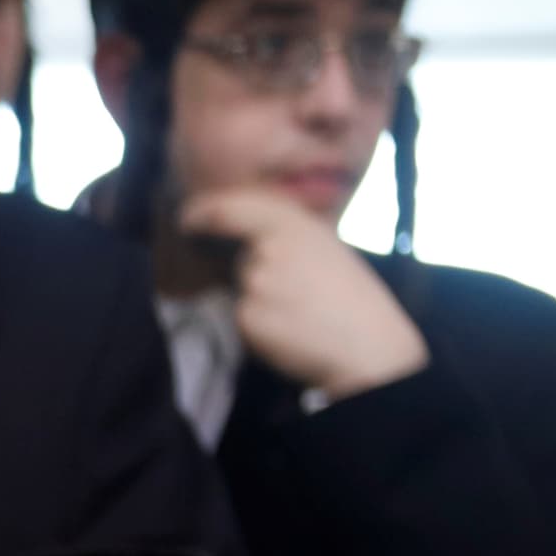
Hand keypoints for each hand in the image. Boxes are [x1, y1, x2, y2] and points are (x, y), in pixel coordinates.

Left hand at [177, 187, 429, 399]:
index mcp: (295, 225)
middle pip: (237, 256)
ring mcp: (256, 281)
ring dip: (259, 299)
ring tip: (300, 312)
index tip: (188, 219)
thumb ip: (285, 237)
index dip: (202, 212)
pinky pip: (241, 317)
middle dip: (250, 273)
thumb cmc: (351, 299)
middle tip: (287, 293)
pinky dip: (259, 325)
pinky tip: (289, 330)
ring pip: (240, 288)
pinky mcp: (247, 315)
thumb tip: (245, 238)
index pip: (230, 209)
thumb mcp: (325, 249)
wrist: (367, 346)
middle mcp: (271, 247)